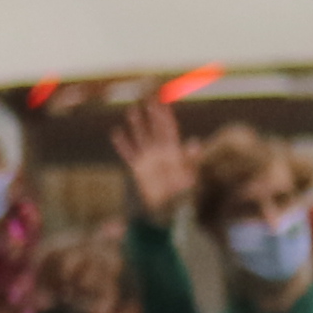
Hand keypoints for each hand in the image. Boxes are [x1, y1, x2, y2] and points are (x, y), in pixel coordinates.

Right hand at [111, 96, 187, 218]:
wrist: (170, 212)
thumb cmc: (183, 195)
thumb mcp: (190, 175)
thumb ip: (190, 158)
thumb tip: (196, 142)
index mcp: (174, 153)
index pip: (169, 130)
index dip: (166, 116)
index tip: (164, 103)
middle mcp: (161, 154)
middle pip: (155, 130)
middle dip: (152, 115)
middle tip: (149, 100)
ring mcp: (149, 161)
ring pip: (141, 139)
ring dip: (137, 126)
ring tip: (132, 111)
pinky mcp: (139, 170)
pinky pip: (129, 154)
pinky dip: (123, 144)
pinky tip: (117, 133)